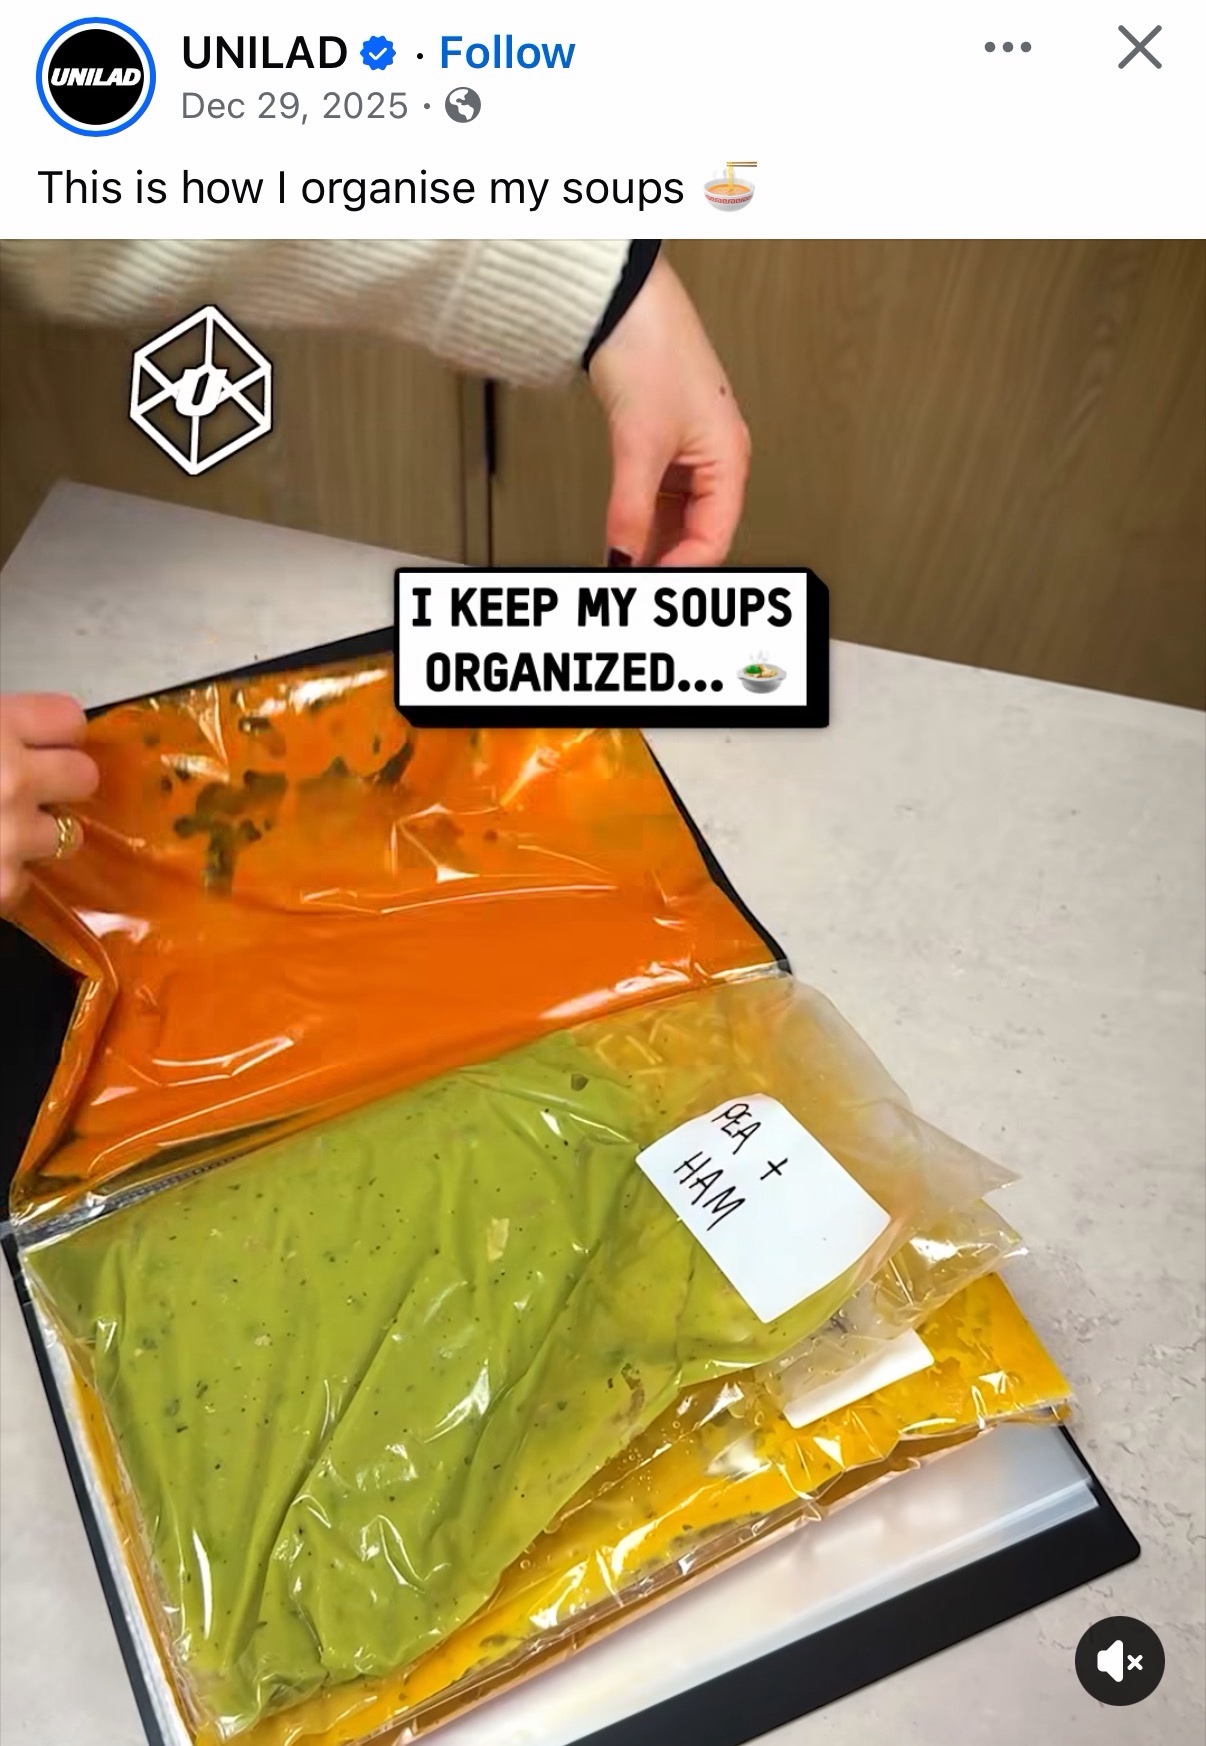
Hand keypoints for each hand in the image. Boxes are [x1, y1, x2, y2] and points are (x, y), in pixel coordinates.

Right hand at [0, 694, 97, 914]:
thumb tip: (22, 737)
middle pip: (83, 775)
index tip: (40, 742)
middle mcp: (12, 779)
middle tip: (24, 788)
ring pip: (67, 837)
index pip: (69, 719)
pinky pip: (25, 883)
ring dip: (38, 837)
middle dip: (59, 782)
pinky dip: (5, 877)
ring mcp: (10, 837)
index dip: (54, 733)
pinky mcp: (1, 886)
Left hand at [588, 254, 750, 567]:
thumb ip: (630, 508)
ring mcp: (689, 451)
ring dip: (652, 547)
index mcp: (729, 458)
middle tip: (636, 590)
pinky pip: (658, 497)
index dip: (683, 570)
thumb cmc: (652, 347)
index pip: (713, 538)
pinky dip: (640, 522)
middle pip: (699, 533)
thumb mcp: (639, 441)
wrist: (623, 301)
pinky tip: (621, 539)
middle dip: (668, 565)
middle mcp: (716, 458)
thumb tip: (623, 556)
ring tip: (626, 572)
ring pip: (676, 519)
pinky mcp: (663, 442)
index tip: (648, 591)